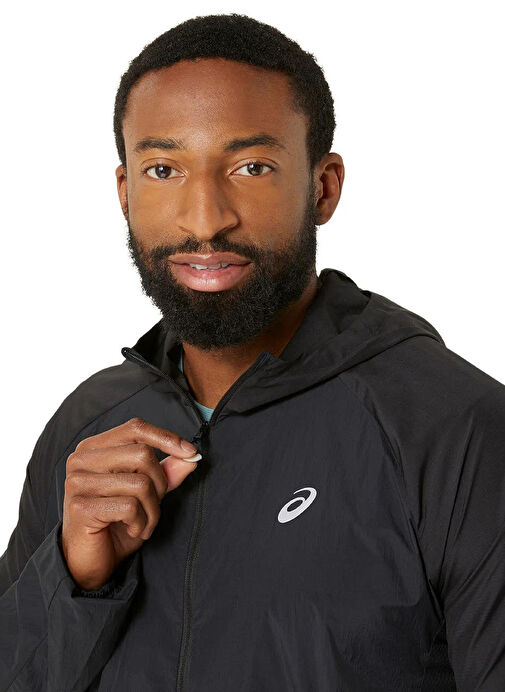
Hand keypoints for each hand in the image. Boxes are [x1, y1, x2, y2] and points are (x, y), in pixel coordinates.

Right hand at [61, 417, 200, 589]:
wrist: (91, 561)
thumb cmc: (117, 521)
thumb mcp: (147, 493)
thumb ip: (166, 471)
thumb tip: (191, 456)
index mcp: (95, 447)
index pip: (136, 428)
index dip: (167, 438)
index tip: (190, 453)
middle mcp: (82, 459)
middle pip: (143, 454)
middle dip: (160, 484)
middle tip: (153, 506)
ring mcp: (78, 482)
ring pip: (140, 483)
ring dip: (152, 510)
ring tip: (143, 523)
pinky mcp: (81, 507)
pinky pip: (130, 506)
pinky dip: (141, 522)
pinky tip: (132, 529)